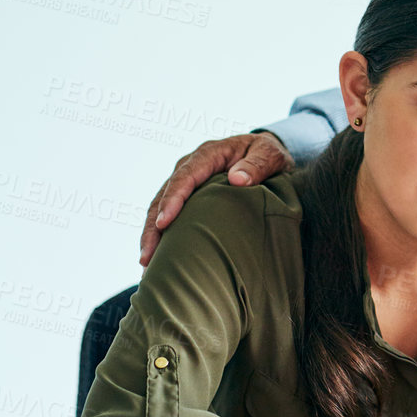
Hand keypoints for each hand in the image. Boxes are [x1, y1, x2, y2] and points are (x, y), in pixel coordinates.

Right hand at [140, 132, 293, 265]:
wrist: (265, 152)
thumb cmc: (268, 153)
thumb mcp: (270, 154)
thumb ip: (258, 164)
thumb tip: (237, 180)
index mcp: (209, 154)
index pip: (185, 176)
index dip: (172, 200)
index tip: (163, 223)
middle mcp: (191, 165)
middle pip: (164, 195)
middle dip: (153, 226)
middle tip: (148, 257)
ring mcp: (186, 180)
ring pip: (159, 206)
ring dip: (151, 234)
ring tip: (147, 264)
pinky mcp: (188, 194)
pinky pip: (168, 213)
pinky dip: (161, 234)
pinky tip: (157, 258)